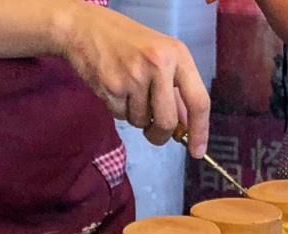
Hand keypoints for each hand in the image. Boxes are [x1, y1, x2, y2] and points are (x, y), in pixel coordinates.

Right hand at [57, 3, 209, 156]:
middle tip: (154, 133)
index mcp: (178, 55)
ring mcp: (134, 76)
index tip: (198, 151)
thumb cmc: (127, 43)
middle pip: (167, 122)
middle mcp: (159, 64)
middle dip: (160, 134)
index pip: (199, 101)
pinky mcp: (112, 87)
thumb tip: (185, 128)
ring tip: (129, 92)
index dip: (200, 130)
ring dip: (136, 117)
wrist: (87, 28)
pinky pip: (122, 116)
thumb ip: (176, 91)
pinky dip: (119, 110)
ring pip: (142, 122)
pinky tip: (115, 89)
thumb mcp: (160, 57)